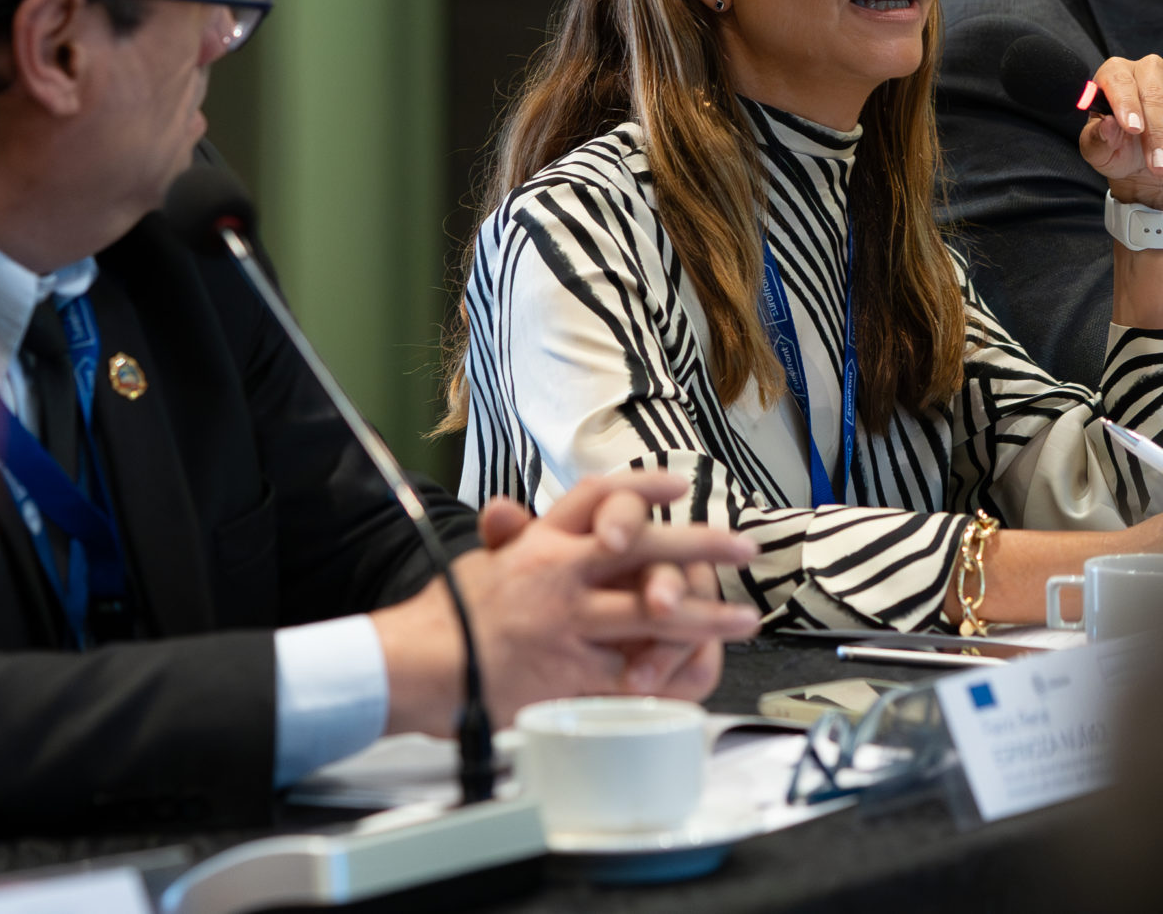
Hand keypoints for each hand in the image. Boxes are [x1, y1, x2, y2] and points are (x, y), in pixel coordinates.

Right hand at [373, 469, 761, 732]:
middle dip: (701, 545)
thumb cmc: (447, 618)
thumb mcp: (481, 563)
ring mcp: (571, 625)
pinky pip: (632, 673)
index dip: (642, 488)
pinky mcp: (572, 674)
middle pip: (646, 547)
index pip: (599, 497)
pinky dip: (666, 675)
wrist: (417, 666)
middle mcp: (563, 574)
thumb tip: (508, 510)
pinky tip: (696, 672)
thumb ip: (512, 540)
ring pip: (654, 614)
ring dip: (706, 616)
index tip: (679, 487)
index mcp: (541, 541)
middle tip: (742, 545)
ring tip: (744, 618)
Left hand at [1079, 53, 1162, 210]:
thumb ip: (1097, 137)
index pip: (1120, 81)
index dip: (1126, 104)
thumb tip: (1106, 125)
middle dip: (1155, 132)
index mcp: (1116, 75)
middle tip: (1156, 162)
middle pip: (1153, 94)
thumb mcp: (1097, 149)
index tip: (1132, 128)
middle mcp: (1147, 71)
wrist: (1138, 165)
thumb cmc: (1114, 149)